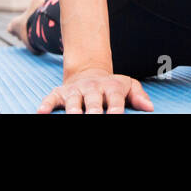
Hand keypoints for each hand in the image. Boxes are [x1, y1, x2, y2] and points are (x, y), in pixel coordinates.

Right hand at [37, 66, 153, 113]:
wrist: (88, 72)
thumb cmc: (111, 86)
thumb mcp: (128, 86)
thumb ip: (138, 95)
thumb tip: (149, 108)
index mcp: (111, 87)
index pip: (115, 99)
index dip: (115, 109)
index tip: (115, 117)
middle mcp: (92, 88)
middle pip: (93, 100)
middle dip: (93, 110)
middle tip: (93, 118)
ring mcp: (76, 90)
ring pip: (73, 100)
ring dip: (72, 109)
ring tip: (72, 116)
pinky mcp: (60, 93)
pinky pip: (51, 98)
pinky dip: (46, 104)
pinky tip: (41, 112)